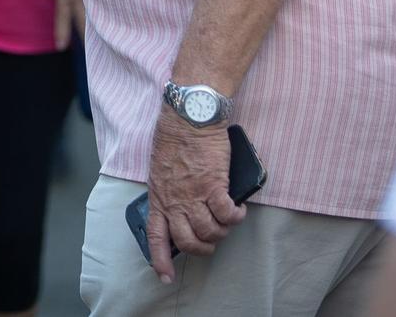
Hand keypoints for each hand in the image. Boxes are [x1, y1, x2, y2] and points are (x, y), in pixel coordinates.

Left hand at [143, 112, 245, 281]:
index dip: (160, 259)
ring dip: (222, 232)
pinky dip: (235, 216)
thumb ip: (168, 191)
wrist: (189, 118)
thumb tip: (180, 208)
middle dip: (203, 249)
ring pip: (210, 232)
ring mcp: (194, 195)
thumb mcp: (160, 170)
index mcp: (159, 197)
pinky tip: (238, 209)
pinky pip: (227, 214)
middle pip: (187, 241)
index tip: (165, 276)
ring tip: (228, 220)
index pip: (157, 236)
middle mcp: (175, 201)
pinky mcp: (214, 186)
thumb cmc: (175, 139)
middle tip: (212, 242)